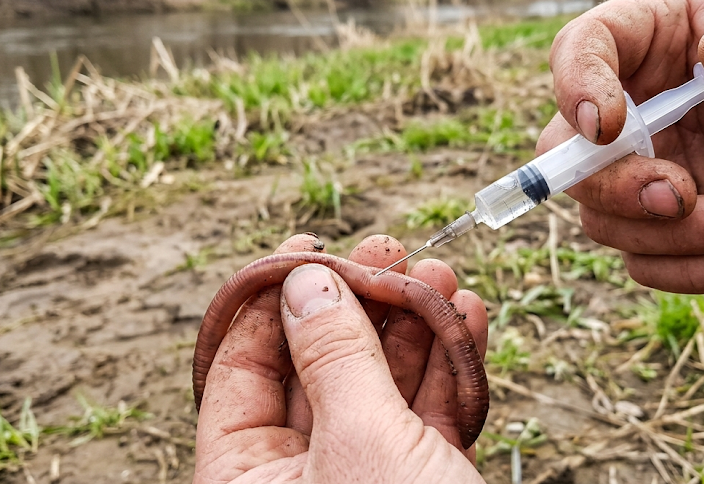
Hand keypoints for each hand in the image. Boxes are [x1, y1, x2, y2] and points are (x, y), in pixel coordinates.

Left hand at [193, 233, 487, 482]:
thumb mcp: (360, 443)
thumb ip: (333, 358)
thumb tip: (303, 279)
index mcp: (246, 479)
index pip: (239, 369)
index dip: (271, 300)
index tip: (306, 244)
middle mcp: (298, 478)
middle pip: (316, 367)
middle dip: (357, 303)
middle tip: (387, 250)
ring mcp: (364, 478)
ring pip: (379, 384)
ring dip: (412, 325)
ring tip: (438, 271)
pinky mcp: (421, 483)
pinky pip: (427, 413)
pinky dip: (449, 365)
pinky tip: (465, 316)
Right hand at [539, 0, 703, 292]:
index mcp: (650, 37)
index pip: (578, 49)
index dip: (576, 87)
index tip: (608, 126)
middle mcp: (630, 106)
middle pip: (567, 154)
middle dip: (615, 186)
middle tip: (680, 196)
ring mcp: (640, 169)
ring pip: (604, 219)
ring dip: (673, 237)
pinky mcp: (663, 224)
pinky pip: (644, 263)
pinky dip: (691, 271)